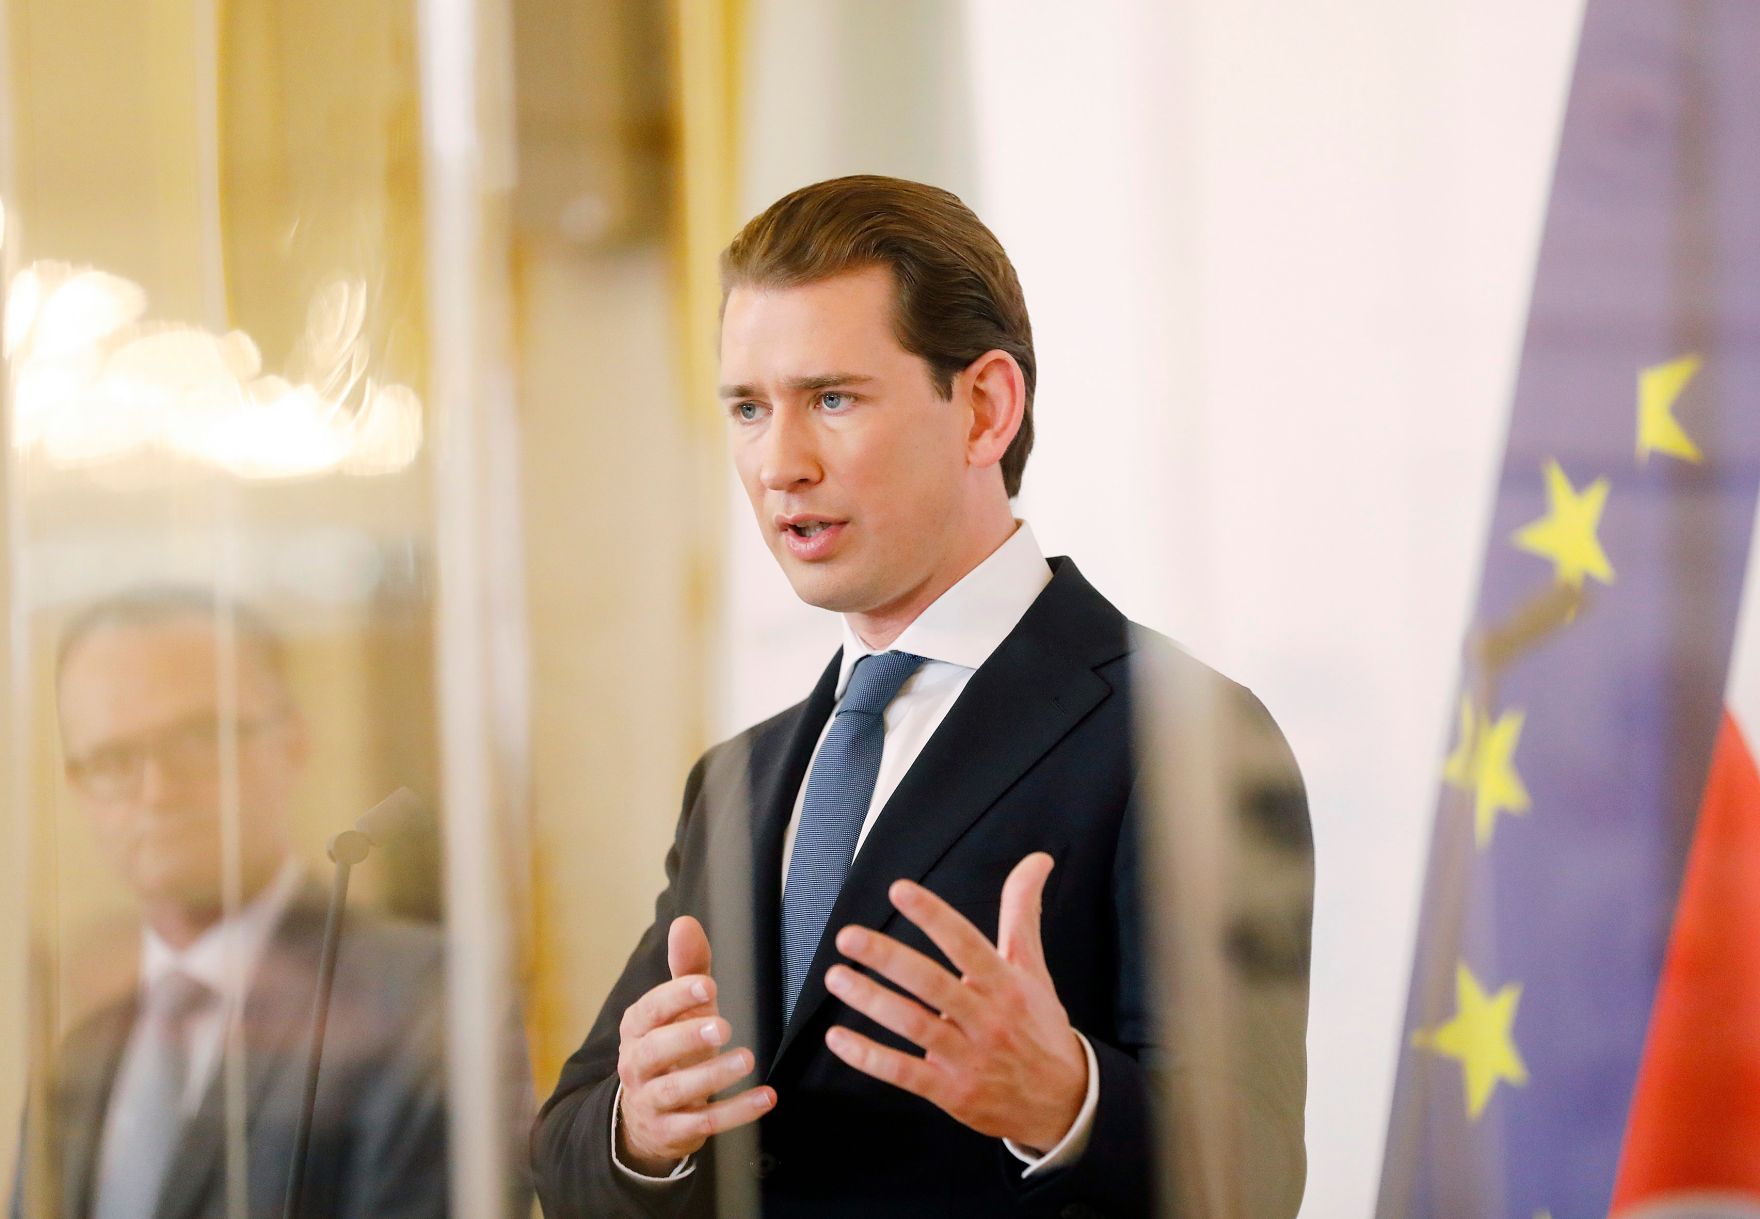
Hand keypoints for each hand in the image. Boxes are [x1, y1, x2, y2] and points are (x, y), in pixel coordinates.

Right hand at [615, 916, 775, 1174]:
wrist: (647, 1118)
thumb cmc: (671, 1048)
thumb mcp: (678, 1010)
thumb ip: (686, 968)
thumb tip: (685, 922)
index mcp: (636, 1029)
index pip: (649, 1010)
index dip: (675, 998)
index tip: (707, 985)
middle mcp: (636, 1065)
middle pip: (654, 1051)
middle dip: (687, 1038)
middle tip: (724, 1026)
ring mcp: (651, 1101)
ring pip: (676, 1091)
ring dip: (712, 1075)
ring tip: (747, 1058)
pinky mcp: (672, 1132)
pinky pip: (703, 1123)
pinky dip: (736, 1112)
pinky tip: (767, 1097)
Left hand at [823, 852, 1087, 1150]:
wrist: (1063, 1101)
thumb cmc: (1040, 1025)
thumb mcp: (1034, 969)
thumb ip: (1022, 912)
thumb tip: (1037, 858)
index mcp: (1006, 984)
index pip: (966, 943)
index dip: (933, 915)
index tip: (898, 890)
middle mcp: (988, 1018)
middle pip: (932, 983)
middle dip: (887, 958)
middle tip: (848, 935)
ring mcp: (969, 1058)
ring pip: (914, 1025)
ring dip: (871, 1000)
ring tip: (836, 976)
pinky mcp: (953, 1093)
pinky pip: (905, 1074)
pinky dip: (869, 1057)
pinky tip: (839, 1038)